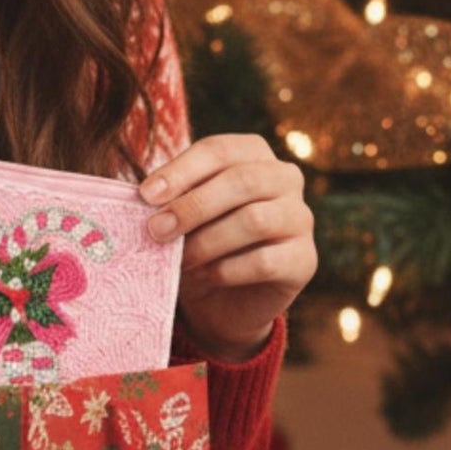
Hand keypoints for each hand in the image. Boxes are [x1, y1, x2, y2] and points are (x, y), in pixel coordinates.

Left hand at [139, 134, 315, 361]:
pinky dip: (226, 270)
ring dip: (207, 241)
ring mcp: (300, 219)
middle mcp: (285, 178)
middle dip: (193, 206)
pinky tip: (205, 276)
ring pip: (255, 220)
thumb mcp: (183, 214)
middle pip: (242, 181)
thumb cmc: (201, 242)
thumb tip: (145, 197)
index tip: (145, 195)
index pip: (219, 150)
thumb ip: (172, 198)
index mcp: (254, 154)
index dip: (181, 171)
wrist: (227, 299)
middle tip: (156, 230)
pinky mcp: (304, 260)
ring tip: (179, 259)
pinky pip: (264, 261)